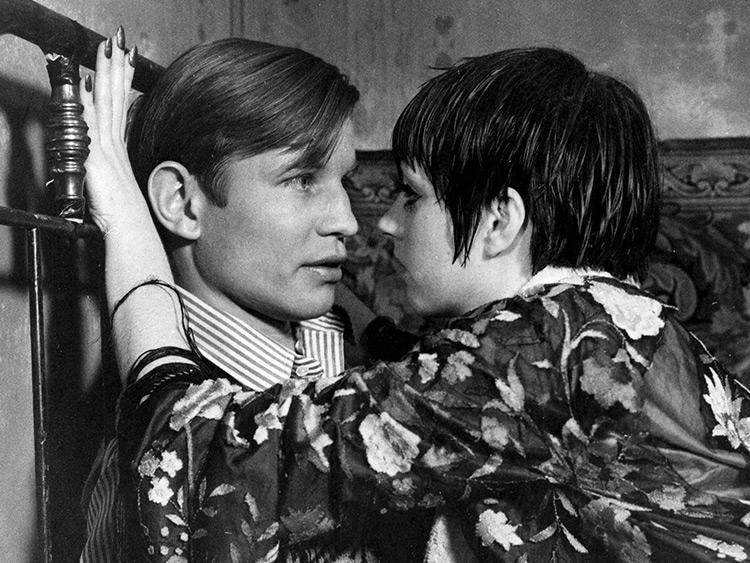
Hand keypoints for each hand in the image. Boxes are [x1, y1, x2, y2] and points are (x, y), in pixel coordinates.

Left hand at [80, 26, 148, 235]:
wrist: (129, 231)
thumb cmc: (125, 217)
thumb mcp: (116, 186)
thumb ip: (109, 167)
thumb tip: (103, 149)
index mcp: (119, 150)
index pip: (121, 108)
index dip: (123, 83)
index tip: (126, 62)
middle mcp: (114, 146)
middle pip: (116, 100)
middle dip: (117, 71)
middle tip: (119, 45)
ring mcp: (106, 150)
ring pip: (106, 105)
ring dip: (107, 77)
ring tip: (109, 53)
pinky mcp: (96, 159)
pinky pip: (92, 125)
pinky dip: (89, 103)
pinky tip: (85, 85)